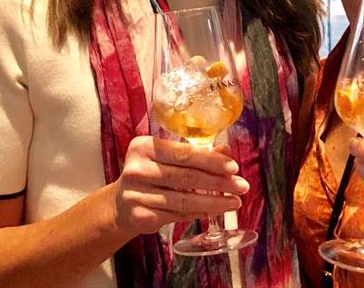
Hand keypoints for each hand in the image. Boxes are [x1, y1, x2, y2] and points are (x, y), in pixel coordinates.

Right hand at [113, 136, 248, 236]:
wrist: (121, 202)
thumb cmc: (151, 173)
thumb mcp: (169, 157)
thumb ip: (196, 154)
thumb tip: (226, 151)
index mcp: (144, 147)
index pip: (183, 154)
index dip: (211, 161)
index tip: (233, 167)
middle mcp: (137, 170)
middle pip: (186, 177)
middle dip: (219, 183)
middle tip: (242, 186)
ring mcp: (137, 195)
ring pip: (184, 200)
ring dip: (214, 202)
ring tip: (234, 202)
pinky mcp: (141, 216)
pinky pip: (177, 215)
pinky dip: (199, 213)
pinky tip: (213, 210)